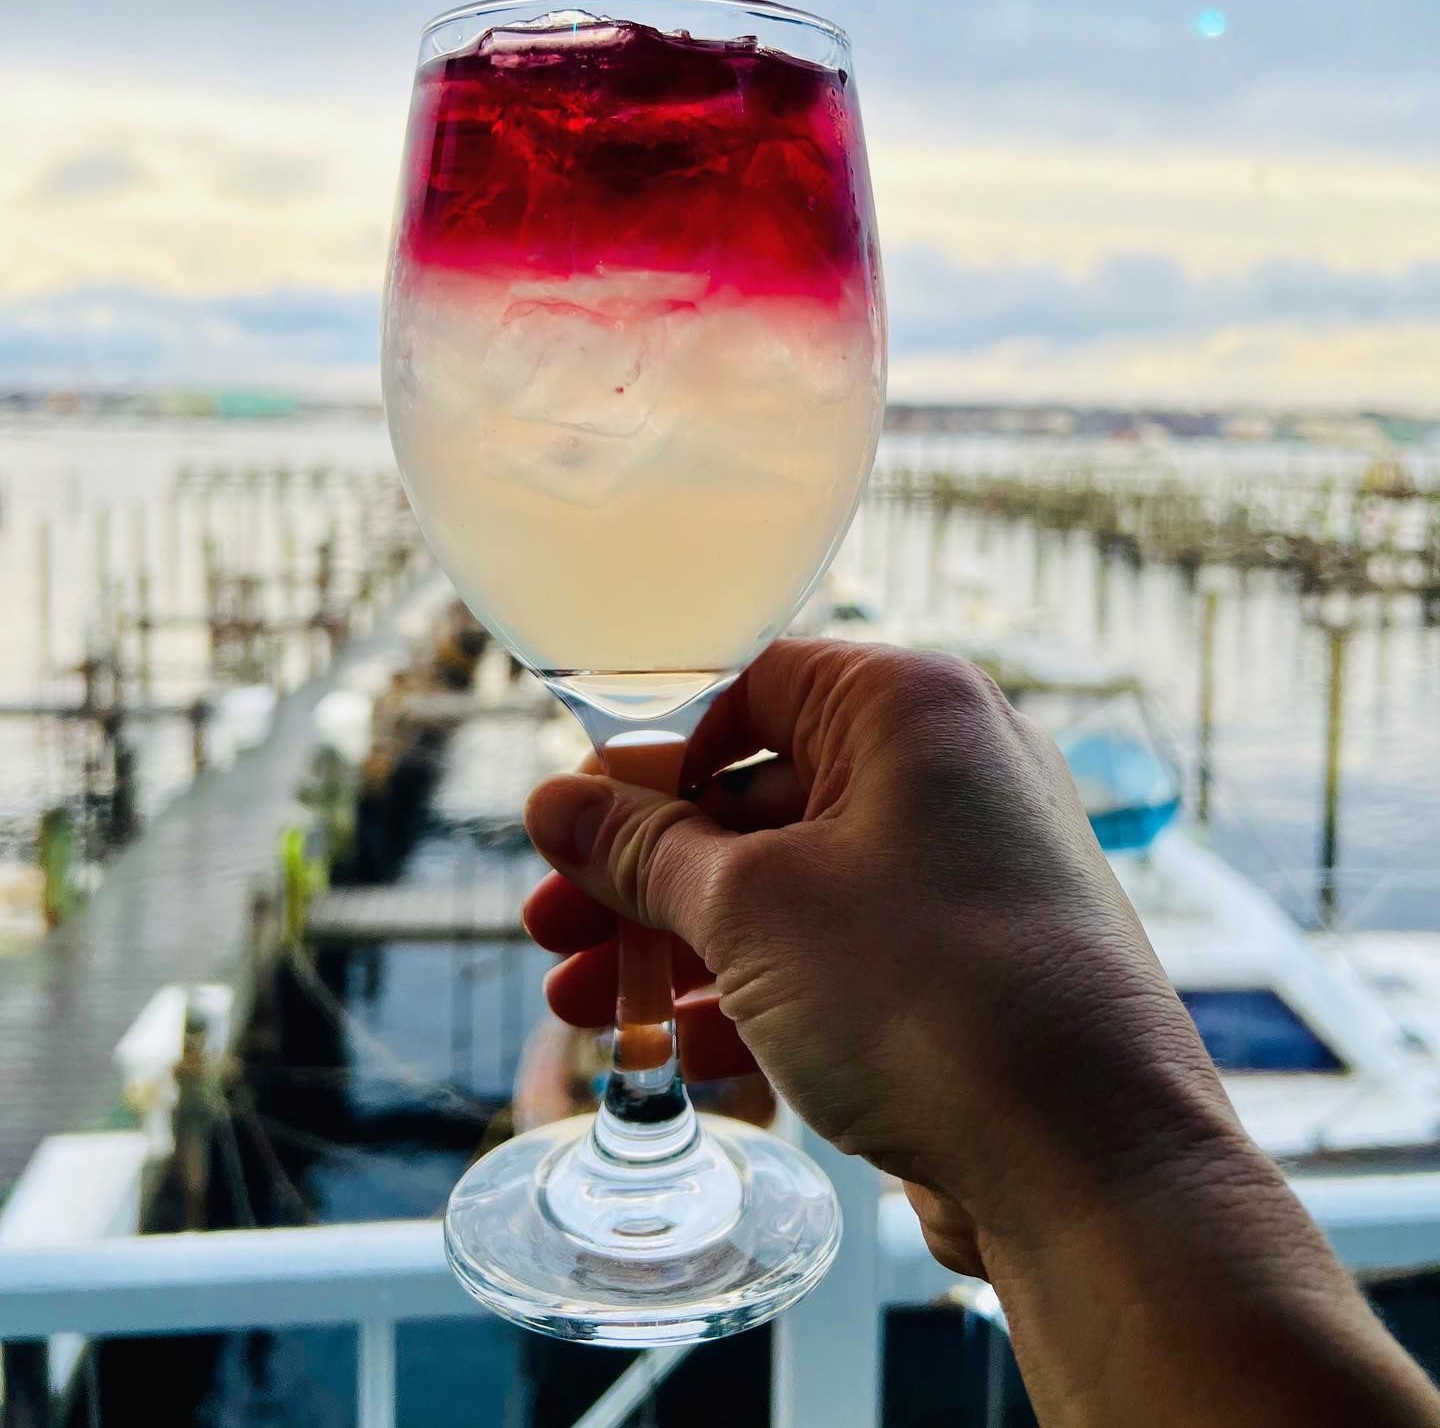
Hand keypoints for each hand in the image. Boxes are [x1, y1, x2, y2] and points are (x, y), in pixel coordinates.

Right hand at [523, 637, 1232, 1278]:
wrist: (1094, 1165)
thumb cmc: (934, 997)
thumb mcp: (752, 910)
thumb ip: (643, 850)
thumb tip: (556, 803)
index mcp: (907, 708)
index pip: (746, 686)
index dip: (647, 754)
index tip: (574, 820)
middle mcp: (948, 771)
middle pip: (757, 794)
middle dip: (644, 871)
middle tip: (554, 922)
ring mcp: (966, 871)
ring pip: (790, 885)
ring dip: (681, 942)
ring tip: (582, 1002)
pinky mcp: (970, 962)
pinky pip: (840, 952)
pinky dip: (755, 992)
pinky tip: (673, 1054)